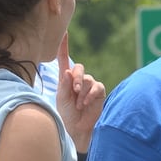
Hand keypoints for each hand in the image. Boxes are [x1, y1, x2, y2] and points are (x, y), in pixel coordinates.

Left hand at [55, 33, 104, 153]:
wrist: (76, 128)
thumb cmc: (66, 113)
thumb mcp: (62, 98)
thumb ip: (64, 84)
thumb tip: (68, 71)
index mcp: (66, 78)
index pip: (64, 59)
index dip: (64, 46)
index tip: (64, 33)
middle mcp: (78, 79)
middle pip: (79, 68)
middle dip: (77, 79)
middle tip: (74, 91)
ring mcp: (89, 85)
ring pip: (88, 79)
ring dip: (83, 92)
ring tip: (79, 105)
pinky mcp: (99, 91)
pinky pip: (97, 87)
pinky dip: (90, 95)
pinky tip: (86, 104)